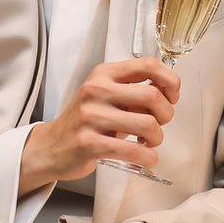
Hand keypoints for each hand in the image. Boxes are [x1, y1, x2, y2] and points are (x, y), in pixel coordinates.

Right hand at [20, 58, 178, 191]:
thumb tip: (168, 92)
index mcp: (104, 74)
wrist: (50, 147)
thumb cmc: (85, 120)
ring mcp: (91, 116)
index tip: (173, 95)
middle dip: (166, 113)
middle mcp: (97, 90)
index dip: (170, 80)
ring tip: (149, 142)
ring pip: (147, 124)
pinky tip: (146, 158)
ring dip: (157, 138)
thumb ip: (133, 90)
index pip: (148, 65)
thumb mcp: (105, 95)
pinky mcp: (89, 143)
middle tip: (160, 124)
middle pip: (152, 95)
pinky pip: (131, 150)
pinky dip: (147, 157)